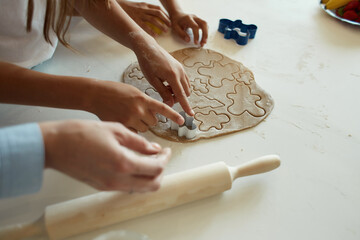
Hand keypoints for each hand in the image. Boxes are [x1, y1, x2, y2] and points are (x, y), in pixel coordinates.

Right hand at [40, 120, 170, 192]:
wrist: (53, 145)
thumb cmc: (81, 133)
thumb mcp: (115, 130)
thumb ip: (138, 142)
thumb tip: (154, 149)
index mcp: (123, 163)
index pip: (156, 168)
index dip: (165, 159)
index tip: (166, 150)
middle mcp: (118, 180)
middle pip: (152, 185)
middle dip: (161, 171)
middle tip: (161, 157)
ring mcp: (109, 186)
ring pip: (140, 189)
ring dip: (150, 177)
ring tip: (149, 161)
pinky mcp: (101, 186)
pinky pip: (127, 187)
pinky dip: (137, 179)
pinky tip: (134, 165)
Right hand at [86, 80, 183, 131]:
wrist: (95, 94)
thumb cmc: (114, 91)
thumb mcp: (134, 92)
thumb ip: (145, 102)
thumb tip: (154, 113)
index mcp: (143, 99)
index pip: (163, 108)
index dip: (174, 115)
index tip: (182, 120)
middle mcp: (138, 110)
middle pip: (154, 121)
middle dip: (150, 119)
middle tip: (139, 112)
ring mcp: (129, 120)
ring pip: (145, 128)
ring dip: (141, 125)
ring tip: (129, 115)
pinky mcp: (121, 127)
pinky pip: (134, 133)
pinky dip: (132, 130)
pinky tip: (124, 121)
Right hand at [117, 1, 170, 36]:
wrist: (115, 7)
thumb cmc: (126, 8)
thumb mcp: (137, 6)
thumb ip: (144, 10)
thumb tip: (151, 17)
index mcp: (144, 5)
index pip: (157, 9)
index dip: (165, 14)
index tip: (169, 20)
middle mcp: (143, 9)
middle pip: (158, 13)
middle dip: (165, 20)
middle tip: (170, 26)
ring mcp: (139, 14)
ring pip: (153, 20)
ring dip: (160, 25)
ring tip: (165, 31)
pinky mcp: (135, 20)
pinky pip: (144, 26)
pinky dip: (151, 31)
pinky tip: (155, 35)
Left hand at [132, 36, 193, 115]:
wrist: (148, 47)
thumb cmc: (147, 63)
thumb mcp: (153, 80)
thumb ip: (163, 93)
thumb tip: (170, 104)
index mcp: (172, 76)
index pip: (181, 95)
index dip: (186, 106)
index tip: (191, 114)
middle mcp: (180, 72)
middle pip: (185, 92)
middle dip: (178, 98)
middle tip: (165, 95)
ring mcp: (181, 69)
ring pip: (186, 87)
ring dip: (178, 91)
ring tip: (164, 87)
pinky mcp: (180, 67)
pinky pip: (184, 80)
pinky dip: (178, 85)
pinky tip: (167, 82)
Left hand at [170, 12, 207, 46]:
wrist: (177, 14)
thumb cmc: (176, 22)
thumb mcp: (175, 28)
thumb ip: (181, 34)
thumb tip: (188, 40)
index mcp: (188, 18)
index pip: (195, 26)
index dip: (196, 35)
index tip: (196, 43)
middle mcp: (194, 17)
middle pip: (203, 24)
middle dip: (205, 34)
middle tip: (203, 43)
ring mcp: (197, 18)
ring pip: (205, 25)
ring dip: (206, 34)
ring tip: (203, 42)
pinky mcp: (199, 21)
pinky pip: (205, 26)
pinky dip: (205, 32)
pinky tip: (203, 38)